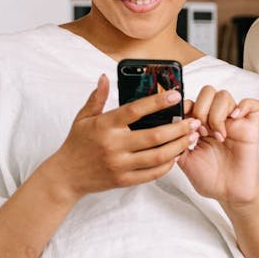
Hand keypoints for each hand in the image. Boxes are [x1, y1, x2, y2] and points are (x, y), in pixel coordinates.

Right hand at [45, 74, 199, 199]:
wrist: (64, 177)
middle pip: (154, 135)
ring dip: (179, 146)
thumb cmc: (77, 144)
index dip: (158, 102)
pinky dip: (168, 165)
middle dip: (179, 128)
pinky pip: (152, 174)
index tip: (176, 95)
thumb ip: (97, 97)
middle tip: (194, 121)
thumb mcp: (83, 118)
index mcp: (105, 125)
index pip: (135, 110)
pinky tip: (176, 155)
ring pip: (158, 156)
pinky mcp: (123, 180)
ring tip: (191, 137)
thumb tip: (105, 77)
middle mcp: (114, 145)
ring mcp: (119, 164)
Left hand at [177, 85, 258, 204]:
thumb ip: (176, 142)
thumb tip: (169, 125)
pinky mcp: (251, 127)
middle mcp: (217, 119)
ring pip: (225, 95)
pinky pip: (254, 104)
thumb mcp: (184, 160)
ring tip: (218, 135)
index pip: (192, 100)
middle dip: (201, 108)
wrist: (228, 193)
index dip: (186, 109)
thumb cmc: (209, 179)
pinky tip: (234, 121)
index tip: (186, 129)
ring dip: (217, 113)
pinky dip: (243, 106)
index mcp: (200, 125)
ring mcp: (234, 122)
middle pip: (208, 92)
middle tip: (202, 131)